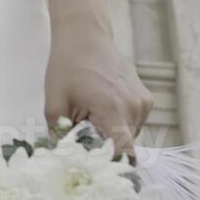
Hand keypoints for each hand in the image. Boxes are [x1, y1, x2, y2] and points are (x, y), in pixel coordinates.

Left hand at [43, 30, 152, 157]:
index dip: (107, 163)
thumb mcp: (55, 104)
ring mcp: (143, 102)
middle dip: (104, 147)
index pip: (122, 153)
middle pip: (124, 147)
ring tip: (91, 114)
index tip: (91, 161)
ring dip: (111, 134)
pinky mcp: (145, 99)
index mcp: (112, 108)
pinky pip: (133, 124)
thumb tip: (63, 159)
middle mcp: (134, 107)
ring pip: (129, 136)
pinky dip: (118, 123)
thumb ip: (61, 136)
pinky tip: (102, 106)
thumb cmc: (67, 65)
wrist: (85, 35)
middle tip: (82, 134)